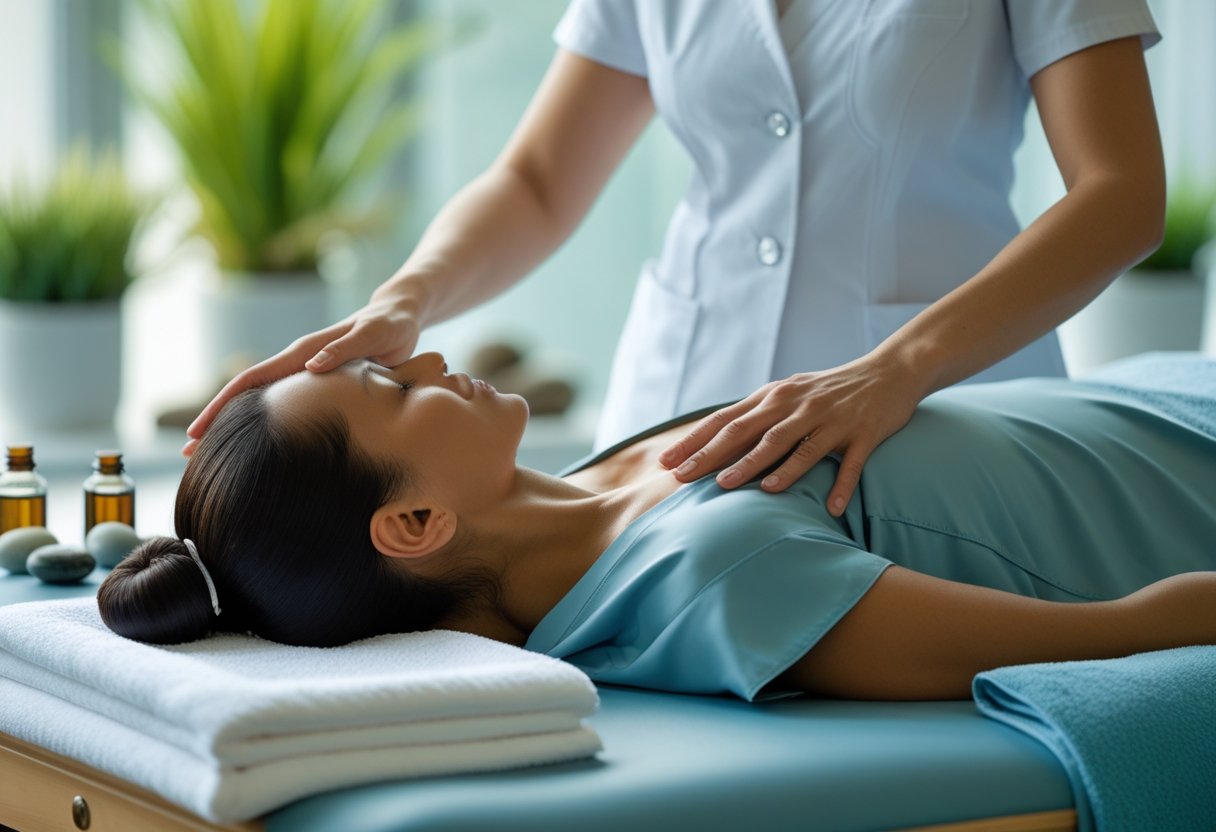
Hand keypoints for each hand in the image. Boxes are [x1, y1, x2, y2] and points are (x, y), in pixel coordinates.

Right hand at [183, 292, 422, 454]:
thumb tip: (312, 366)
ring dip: (237, 425)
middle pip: (246, 395)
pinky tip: (261, 443)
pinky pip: (284, 404)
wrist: (399, 316)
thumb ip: (345, 348)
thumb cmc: (389, 326)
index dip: (222, 405)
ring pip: (262, 402)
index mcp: (303, 353)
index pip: (252, 380)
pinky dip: (266, 423)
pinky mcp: (318, 382)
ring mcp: (305, 373)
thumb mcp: (373, 335)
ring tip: (214, 456)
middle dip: (217, 423)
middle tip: (190, 456)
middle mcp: (298, 363)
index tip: (197, 431)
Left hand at [657, 355, 923, 515]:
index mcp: (774, 397)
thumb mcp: (788, 395)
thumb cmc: (828, 392)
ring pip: (791, 445)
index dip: (695, 442)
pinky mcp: (863, 433)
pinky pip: (850, 464)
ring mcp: (830, 419)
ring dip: (761, 467)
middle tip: (684, 478)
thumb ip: (757, 416)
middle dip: (712, 456)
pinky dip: (840, 486)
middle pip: (748, 433)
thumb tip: (715, 443)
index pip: (725, 421)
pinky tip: (831, 507)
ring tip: (735, 487)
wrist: (889, 372)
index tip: (667, 463)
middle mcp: (797, 406)